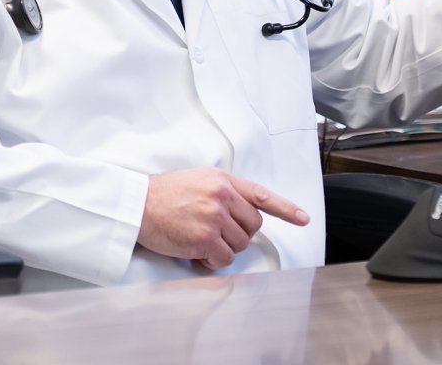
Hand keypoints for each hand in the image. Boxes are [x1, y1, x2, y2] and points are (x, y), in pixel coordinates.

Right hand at [136, 168, 308, 269]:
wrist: (138, 204)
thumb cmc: (164, 194)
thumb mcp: (199, 180)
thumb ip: (223, 192)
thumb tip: (242, 214)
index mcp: (223, 180)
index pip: (261, 195)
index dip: (286, 209)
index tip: (304, 219)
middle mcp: (223, 196)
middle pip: (253, 226)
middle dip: (239, 234)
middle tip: (216, 233)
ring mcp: (214, 217)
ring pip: (240, 245)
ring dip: (223, 248)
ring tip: (201, 240)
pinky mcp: (204, 238)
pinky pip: (224, 258)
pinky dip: (212, 261)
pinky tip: (197, 252)